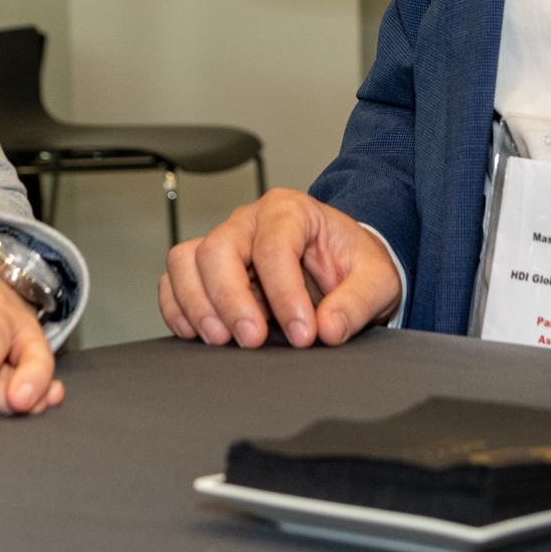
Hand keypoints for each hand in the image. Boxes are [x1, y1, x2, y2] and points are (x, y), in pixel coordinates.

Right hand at [159, 189, 399, 348]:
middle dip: (231, 298)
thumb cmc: (354, 265)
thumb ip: (357, 302)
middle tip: (252, 340)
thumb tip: (329, 328)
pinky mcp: (207, 269)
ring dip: (196, 303)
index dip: (284, 293)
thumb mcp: (376, 279)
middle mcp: (249, 220)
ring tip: (220, 340)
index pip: (274, 246)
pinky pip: (174, 279)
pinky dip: (176, 306)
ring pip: (187, 260)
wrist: (343, 266)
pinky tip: (194, 334)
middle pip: (218, 248)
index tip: (303, 334)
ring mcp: (224, 242)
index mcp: (291, 211)